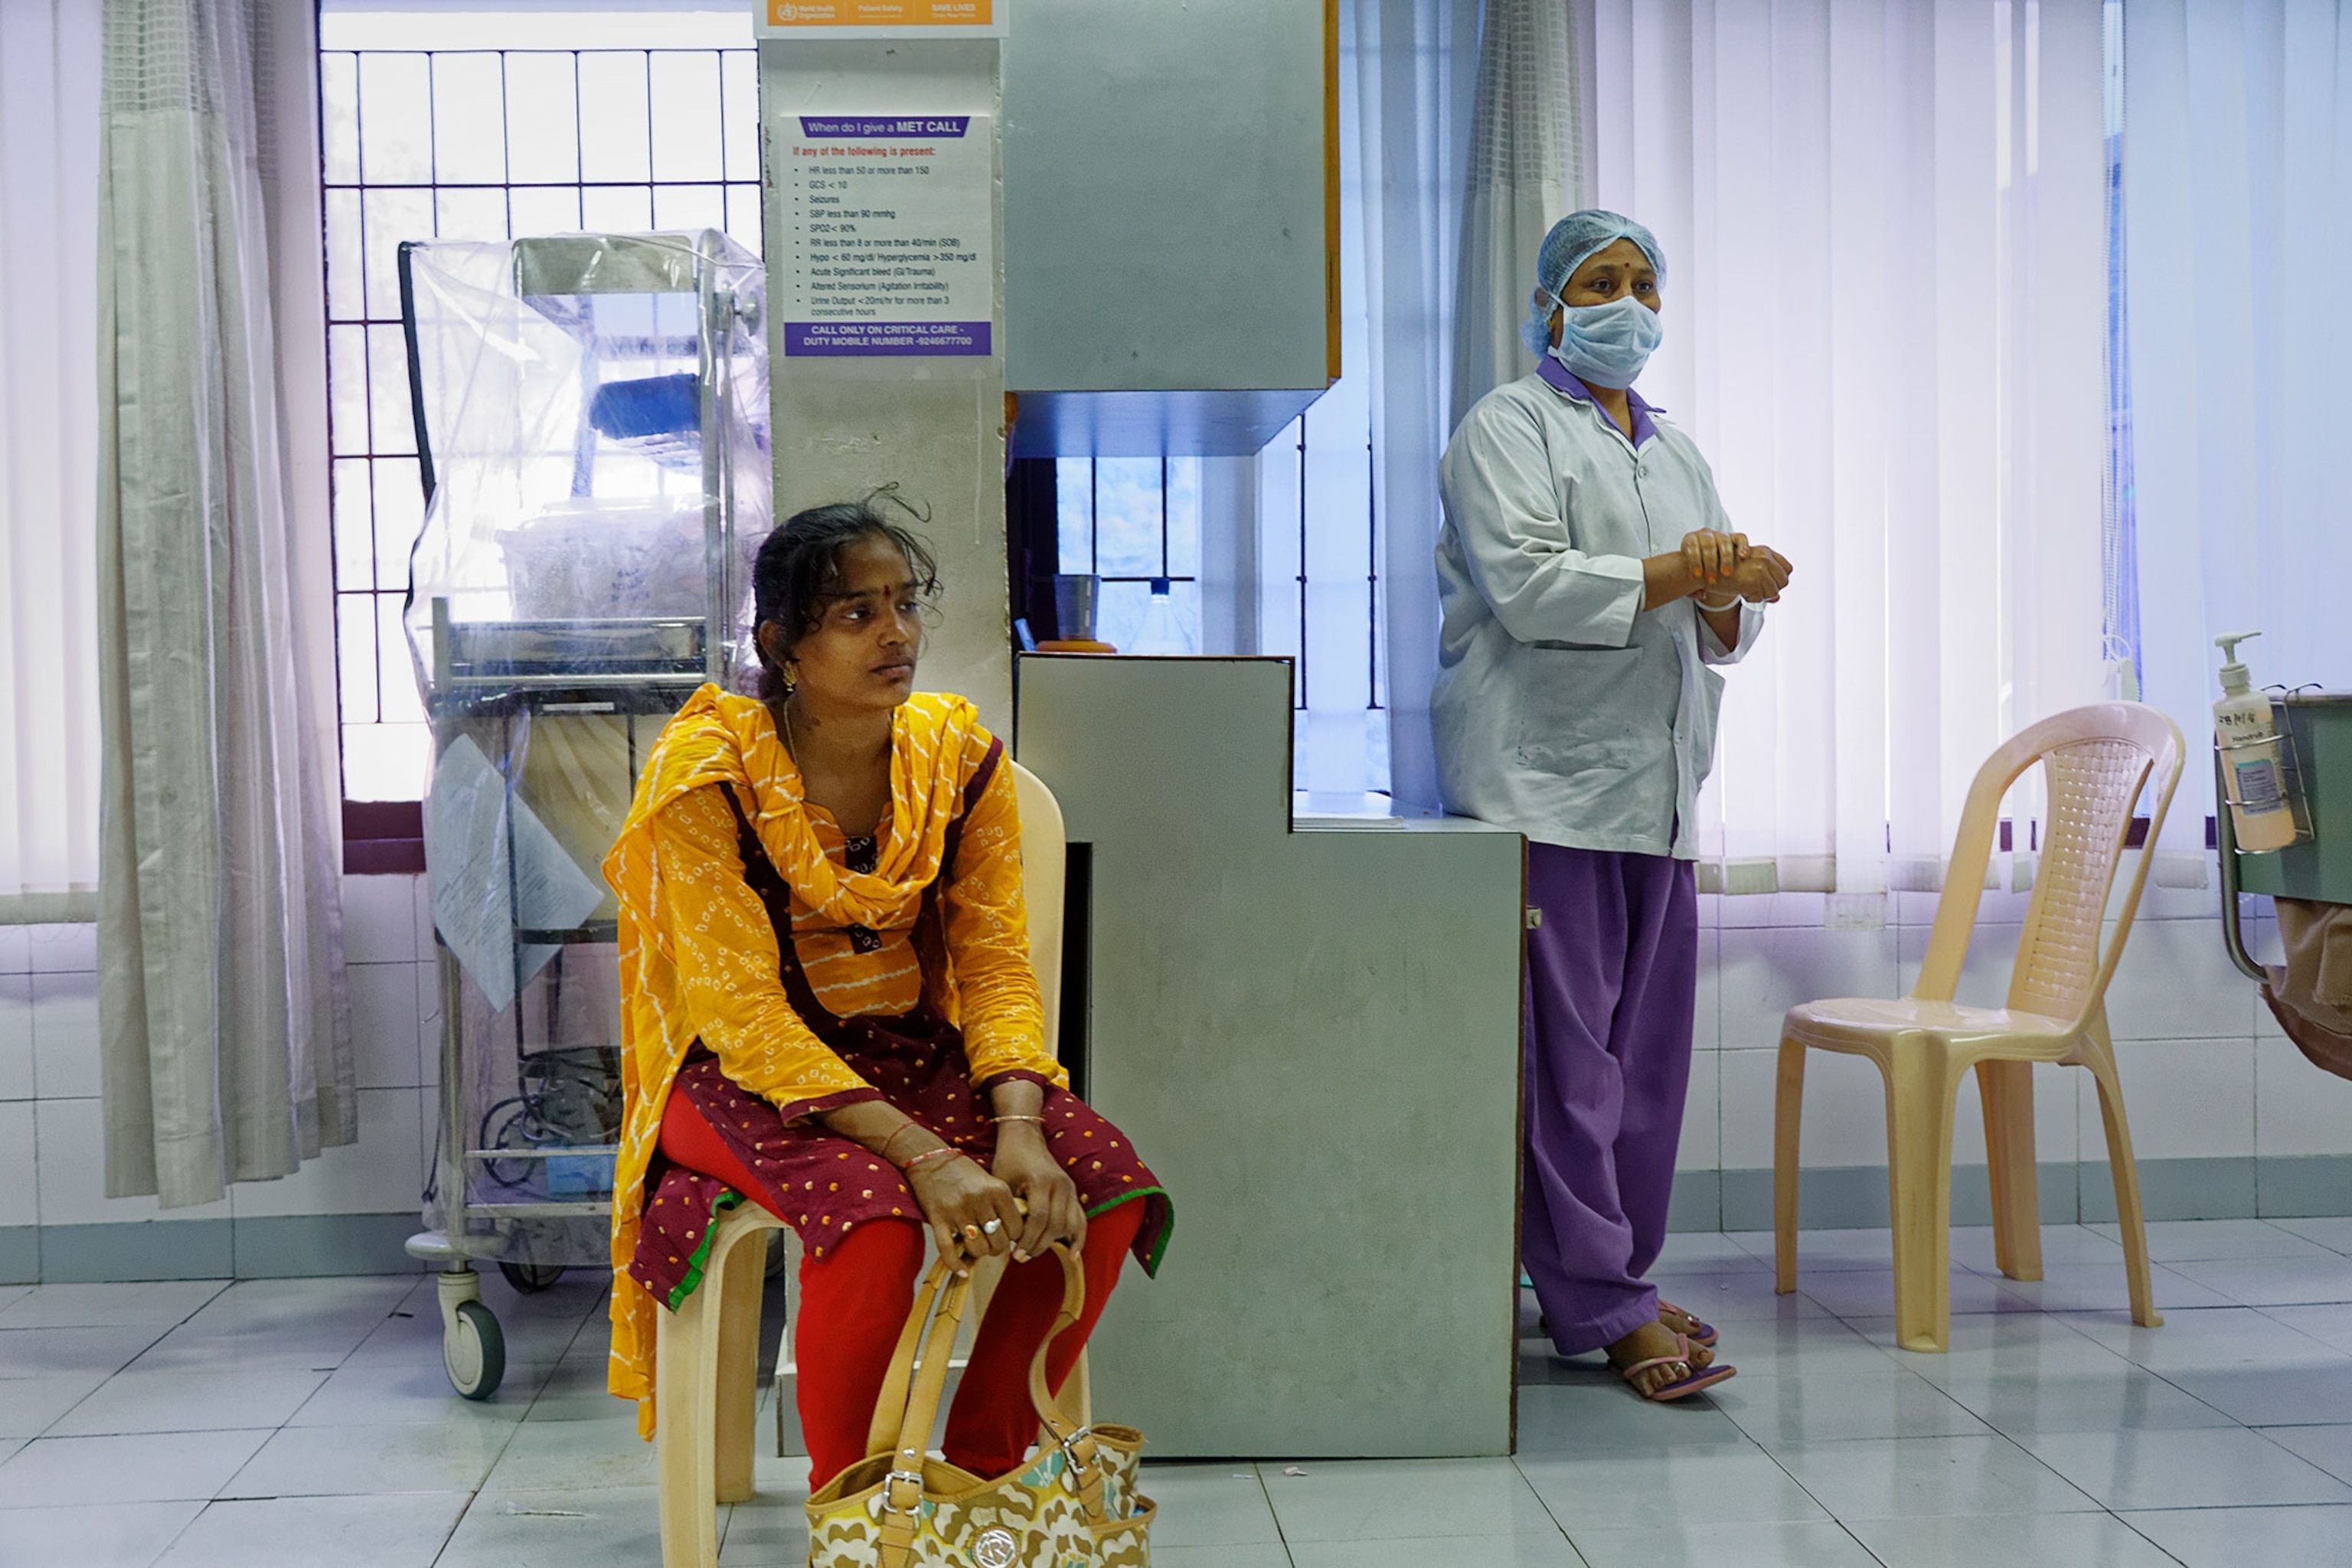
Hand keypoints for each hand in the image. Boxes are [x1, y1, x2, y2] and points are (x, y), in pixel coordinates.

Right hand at [904, 1150, 1025, 1273]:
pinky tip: (962, 1271)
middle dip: (996, 1248)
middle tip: (990, 1243)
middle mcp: (980, 1200)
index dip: (1014, 1238)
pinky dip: (956, 1265)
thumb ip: (1002, 1205)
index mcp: (998, 1189)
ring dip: (978, 1254)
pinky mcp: (938, 1219)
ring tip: (976, 1247)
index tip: (1007, 1236)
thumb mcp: (991, 1181)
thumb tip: (1014, 1236)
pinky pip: (949, 1250)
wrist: (931, 1158)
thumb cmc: (963, 1172)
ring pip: (977, 1249)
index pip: (1017, 1228)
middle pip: (998, 1242)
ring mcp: (958, 1210)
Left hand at [991, 1127, 1087, 1262]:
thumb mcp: (1003, 1181)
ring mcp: (1070, 1188)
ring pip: (1069, 1224)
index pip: (1039, 1217)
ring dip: (1053, 1243)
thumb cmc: (1009, 1158)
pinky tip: (1073, 1255)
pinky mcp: (1073, 1192)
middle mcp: (1061, 1185)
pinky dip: (1078, 1238)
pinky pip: (1081, 1219)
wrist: (1024, 1137)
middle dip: (1038, 1245)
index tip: (1016, 1254)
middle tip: (1021, 1257)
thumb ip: (1008, 1208)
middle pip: (1055, 1224)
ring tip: (1034, 1252)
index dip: (1028, 1239)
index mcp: (1042, 1180)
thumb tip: (1007, 1239)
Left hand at [1680, 530, 1746, 589]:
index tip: (1697, 576)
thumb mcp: (1691, 576)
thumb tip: (1701, 594)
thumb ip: (1693, 587)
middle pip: (1708, 545)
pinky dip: (1742, 546)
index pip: (1691, 546)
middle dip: (1710, 563)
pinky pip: (1740, 538)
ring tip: (1726, 574)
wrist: (1710, 561)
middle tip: (1712, 580)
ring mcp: (1720, 535)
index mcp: (1690, 541)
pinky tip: (1743, 557)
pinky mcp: (1734, 537)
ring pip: (1724, 541)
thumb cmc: (1698, 570)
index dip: (1694, 561)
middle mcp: (1705, 535)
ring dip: (1725, 558)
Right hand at [1720, 546, 1792, 603]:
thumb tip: (1777, 599)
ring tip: (1748, 591)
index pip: (1787, 569)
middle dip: (1773, 589)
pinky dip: (1752, 599)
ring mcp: (1759, 568)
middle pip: (1784, 581)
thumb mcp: (1749, 569)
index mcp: (1765, 551)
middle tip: (1757, 590)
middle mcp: (1765, 557)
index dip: (1779, 579)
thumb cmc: (1726, 569)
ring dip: (1762, 595)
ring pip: (1774, 592)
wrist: (1707, 570)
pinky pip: (1761, 598)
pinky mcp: (1752, 580)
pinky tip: (1742, 593)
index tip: (1767, 583)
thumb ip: (1765, 580)